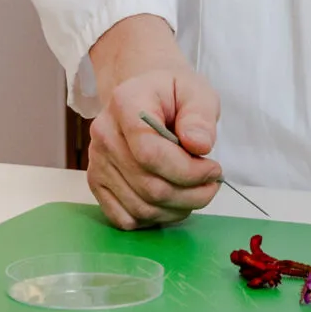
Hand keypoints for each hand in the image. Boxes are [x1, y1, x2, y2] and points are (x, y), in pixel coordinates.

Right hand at [83, 13, 223, 229]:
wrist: (145, 97)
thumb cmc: (173, 95)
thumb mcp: (197, 93)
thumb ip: (201, 116)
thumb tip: (199, 145)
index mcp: (125, 103)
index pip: (150, 153)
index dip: (187, 170)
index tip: (214, 168)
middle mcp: (104, 133)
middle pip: (149, 185)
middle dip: (191, 194)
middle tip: (212, 183)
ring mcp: (96, 161)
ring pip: (141, 207)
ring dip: (178, 209)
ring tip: (196, 191)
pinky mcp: (96, 183)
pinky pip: (126, 219)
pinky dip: (155, 219)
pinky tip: (171, 201)